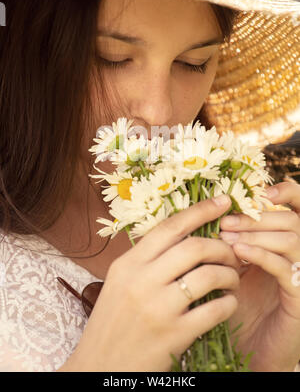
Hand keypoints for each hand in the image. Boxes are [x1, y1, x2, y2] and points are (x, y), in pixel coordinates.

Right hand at [59, 195, 241, 371]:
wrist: (101, 367)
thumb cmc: (113, 322)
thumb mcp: (120, 282)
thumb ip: (147, 259)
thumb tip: (184, 234)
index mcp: (128, 264)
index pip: (169, 227)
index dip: (199, 210)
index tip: (223, 201)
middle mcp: (141, 281)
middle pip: (194, 247)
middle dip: (222, 247)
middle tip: (232, 253)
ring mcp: (158, 309)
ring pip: (209, 275)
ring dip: (230, 274)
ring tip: (232, 279)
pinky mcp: (174, 335)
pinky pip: (215, 310)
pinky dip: (229, 303)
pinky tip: (228, 303)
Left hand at [219, 181, 299, 371]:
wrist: (249, 349)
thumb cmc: (237, 303)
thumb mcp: (234, 265)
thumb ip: (232, 238)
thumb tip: (210, 209)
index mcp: (285, 243)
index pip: (297, 206)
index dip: (286, 192)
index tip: (260, 191)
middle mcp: (298, 255)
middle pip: (290, 219)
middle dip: (256, 216)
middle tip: (225, 222)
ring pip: (291, 238)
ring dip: (256, 232)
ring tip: (226, 236)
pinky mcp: (299, 295)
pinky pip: (286, 267)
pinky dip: (261, 254)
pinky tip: (238, 252)